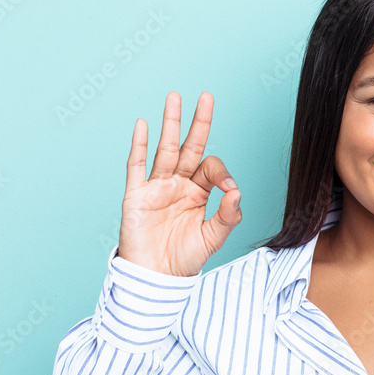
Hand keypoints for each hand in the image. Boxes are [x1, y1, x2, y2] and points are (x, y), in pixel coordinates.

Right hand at [117, 91, 241, 276]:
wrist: (156, 278)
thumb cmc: (184, 260)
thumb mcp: (213, 238)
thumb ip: (227, 215)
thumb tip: (237, 191)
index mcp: (198, 193)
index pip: (210, 168)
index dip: (221, 172)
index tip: (227, 187)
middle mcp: (178, 185)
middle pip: (189, 147)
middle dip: (197, 123)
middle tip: (206, 97)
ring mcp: (156, 188)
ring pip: (164, 150)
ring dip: (170, 124)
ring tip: (174, 98)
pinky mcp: (136, 196)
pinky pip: (137, 166)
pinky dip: (140, 145)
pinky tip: (143, 124)